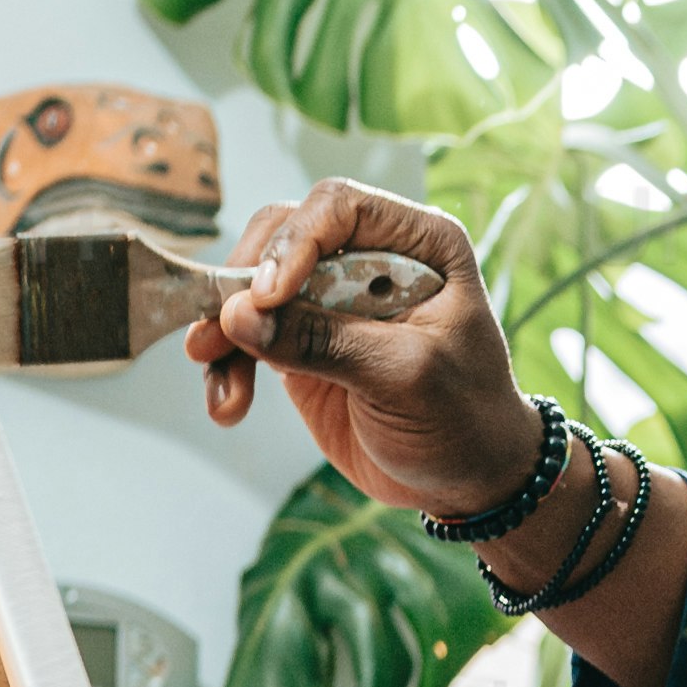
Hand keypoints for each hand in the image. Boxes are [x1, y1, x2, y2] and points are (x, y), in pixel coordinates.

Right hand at [187, 178, 529, 512]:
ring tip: (219, 383)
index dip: (295, 242)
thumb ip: (325, 343)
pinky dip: (229, 367)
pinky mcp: (302, 343)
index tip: (267, 297)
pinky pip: (248, 339)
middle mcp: (370, 258)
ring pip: (253, 288)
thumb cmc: (465, 418)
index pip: (340, 207)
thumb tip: (238, 316)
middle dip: (243, 285)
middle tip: (217, 333)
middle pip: (282, 237)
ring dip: (225, 332)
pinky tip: (228, 403)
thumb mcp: (406, 377)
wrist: (469, 479)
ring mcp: (331, 300)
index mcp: (420, 243)